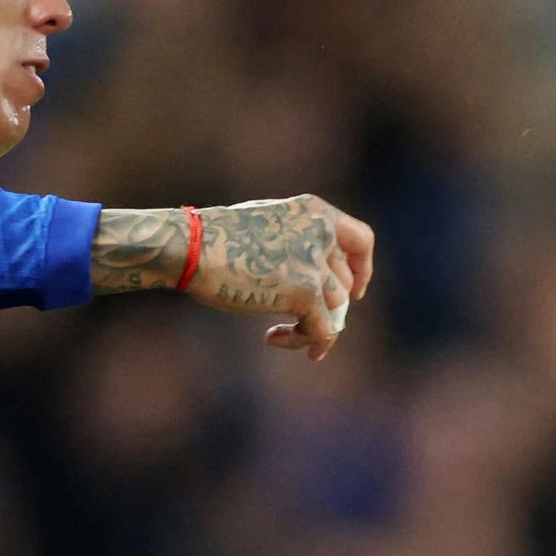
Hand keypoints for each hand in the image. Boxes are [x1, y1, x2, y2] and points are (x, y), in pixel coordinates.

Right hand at [97, 196, 373, 357]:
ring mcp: (316, 263)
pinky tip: (273, 340)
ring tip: (283, 335)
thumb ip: (296, 244)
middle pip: (346, 284)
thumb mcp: (265, 226)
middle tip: (302, 323)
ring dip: (313, 329)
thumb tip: (315, 288)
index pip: (362, 240)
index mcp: (315, 212)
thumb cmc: (214, 239)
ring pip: (336, 311)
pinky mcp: (306, 293)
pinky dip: (304, 342)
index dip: (363, 269)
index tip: (357, 291)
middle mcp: (322, 233)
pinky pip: (323, 330)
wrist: (192, 246)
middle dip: (329, 309)